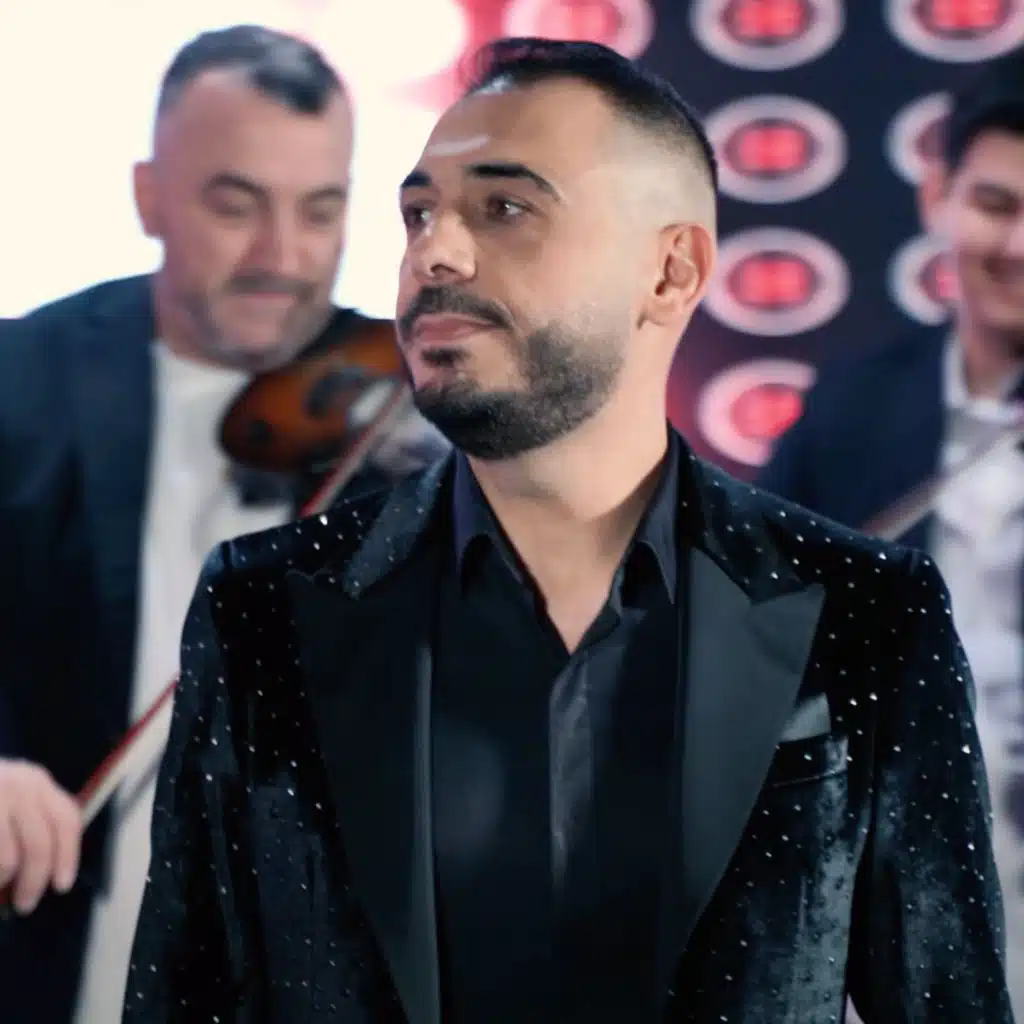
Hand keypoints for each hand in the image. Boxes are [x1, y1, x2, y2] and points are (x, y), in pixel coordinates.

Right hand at [0, 759, 81, 913]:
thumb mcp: (14, 800)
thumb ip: (32, 826)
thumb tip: (49, 875)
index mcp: (36, 780)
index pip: (66, 820)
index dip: (67, 856)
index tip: (62, 885)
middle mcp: (16, 785)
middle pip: (39, 845)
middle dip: (34, 882)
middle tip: (26, 904)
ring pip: (8, 860)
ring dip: (2, 880)